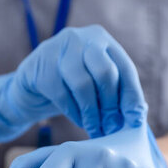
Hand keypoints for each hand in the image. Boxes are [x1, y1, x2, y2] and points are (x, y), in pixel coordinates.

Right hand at [0, 25, 146, 142]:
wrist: (30, 86)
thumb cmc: (70, 87)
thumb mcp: (94, 83)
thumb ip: (114, 93)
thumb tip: (137, 116)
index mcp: (101, 39)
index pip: (124, 67)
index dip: (132, 95)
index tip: (136, 119)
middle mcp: (80, 38)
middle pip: (105, 73)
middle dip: (111, 105)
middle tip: (112, 128)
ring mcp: (57, 49)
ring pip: (83, 85)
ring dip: (92, 113)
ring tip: (96, 129)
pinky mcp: (40, 66)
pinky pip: (62, 94)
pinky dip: (74, 112)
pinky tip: (80, 121)